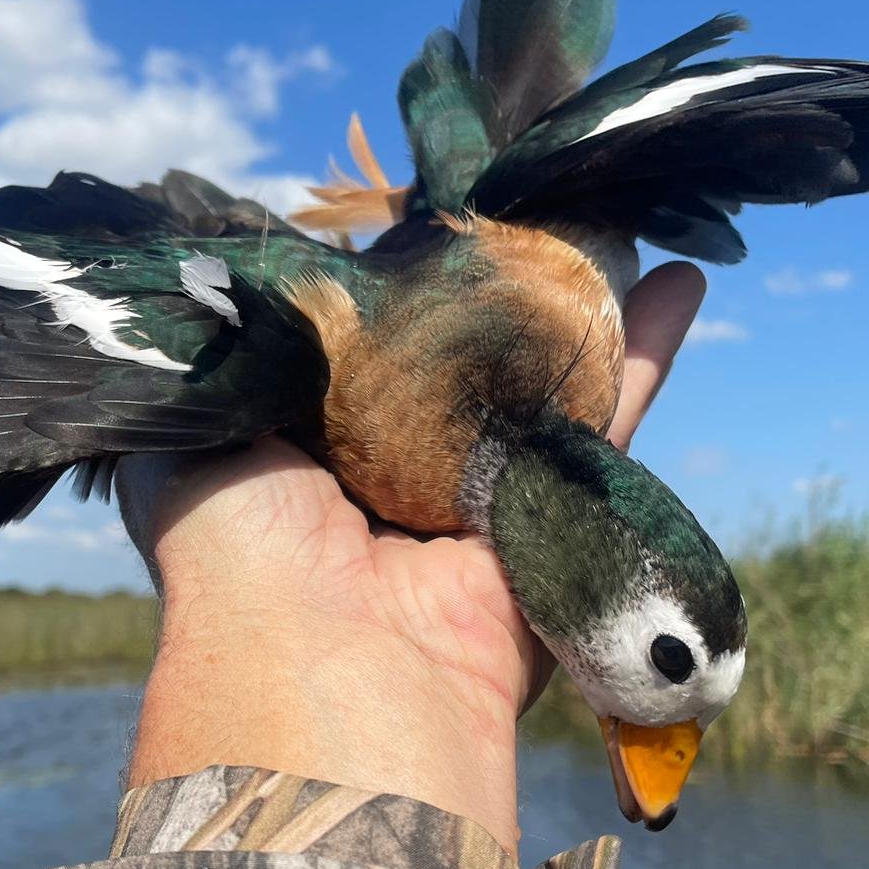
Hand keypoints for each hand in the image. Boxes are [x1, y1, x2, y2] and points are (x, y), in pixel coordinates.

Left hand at [116, 262, 704, 853]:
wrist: (328, 666)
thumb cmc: (237, 548)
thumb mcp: (192, 439)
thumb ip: (224, 367)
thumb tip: (237, 296)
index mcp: (304, 458)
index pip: (355, 349)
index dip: (383, 284)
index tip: (409, 213)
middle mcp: (394, 477)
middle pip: (457, 358)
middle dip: (487, 286)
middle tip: (520, 202)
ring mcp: (480, 495)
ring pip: (539, 376)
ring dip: (575, 300)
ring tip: (606, 215)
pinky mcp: (557, 513)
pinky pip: (607, 414)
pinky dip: (641, 347)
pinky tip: (676, 278)